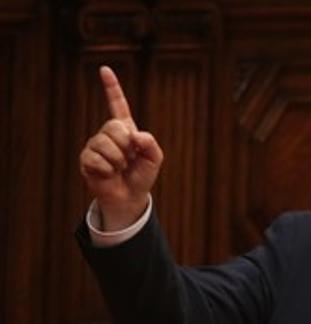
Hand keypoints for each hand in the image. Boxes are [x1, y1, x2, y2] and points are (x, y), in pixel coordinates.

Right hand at [78, 66, 163, 229]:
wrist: (130, 196)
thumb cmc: (142, 175)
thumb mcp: (155, 158)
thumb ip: (150, 143)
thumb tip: (134, 135)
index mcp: (125, 129)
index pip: (118, 104)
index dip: (112, 87)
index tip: (104, 69)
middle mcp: (108, 133)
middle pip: (114, 127)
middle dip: (125, 145)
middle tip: (128, 159)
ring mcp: (95, 145)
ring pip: (104, 144)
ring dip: (117, 160)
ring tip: (118, 168)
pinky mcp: (86, 159)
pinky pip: (96, 159)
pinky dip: (106, 169)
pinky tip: (107, 173)